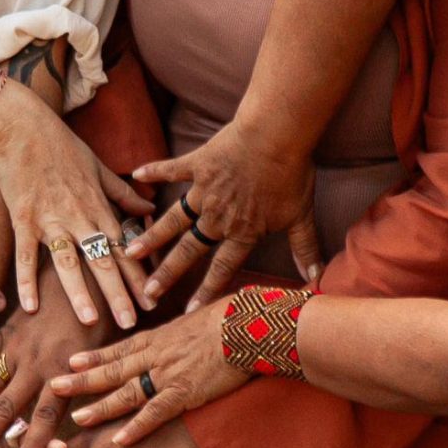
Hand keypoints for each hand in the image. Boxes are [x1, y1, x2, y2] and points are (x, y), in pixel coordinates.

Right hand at [0, 89, 155, 327]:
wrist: (22, 125)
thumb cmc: (61, 144)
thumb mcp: (98, 167)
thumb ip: (122, 193)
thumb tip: (147, 209)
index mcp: (99, 207)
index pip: (124, 248)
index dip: (140, 276)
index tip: (154, 301)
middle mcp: (79, 217)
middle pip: (103, 261)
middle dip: (119, 293)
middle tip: (132, 323)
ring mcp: (50, 220)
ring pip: (68, 262)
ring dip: (80, 292)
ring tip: (91, 320)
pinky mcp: (23, 218)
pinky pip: (26, 256)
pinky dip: (27, 281)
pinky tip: (30, 307)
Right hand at [0, 262, 115, 447]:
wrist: (87, 271)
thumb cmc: (105, 319)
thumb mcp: (106, 359)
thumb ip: (94, 391)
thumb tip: (92, 424)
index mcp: (65, 375)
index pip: (47, 419)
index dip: (34, 446)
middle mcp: (38, 365)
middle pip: (6, 408)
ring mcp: (18, 348)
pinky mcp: (7, 330)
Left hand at [49, 297, 248, 445]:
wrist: (248, 324)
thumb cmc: (228, 321)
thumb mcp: (194, 322)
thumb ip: (176, 335)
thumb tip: (172, 335)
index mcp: (157, 337)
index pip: (117, 350)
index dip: (92, 358)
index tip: (68, 364)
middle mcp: (154, 355)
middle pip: (111, 370)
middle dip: (81, 381)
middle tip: (53, 389)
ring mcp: (168, 373)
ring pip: (126, 392)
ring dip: (100, 406)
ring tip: (76, 418)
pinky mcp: (185, 392)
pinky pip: (155, 412)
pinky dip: (137, 426)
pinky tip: (119, 439)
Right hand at [127, 124, 321, 308]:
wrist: (276, 135)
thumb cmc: (292, 174)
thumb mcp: (301, 215)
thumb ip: (305, 248)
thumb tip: (317, 279)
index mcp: (242, 232)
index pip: (221, 268)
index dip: (206, 291)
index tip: (188, 311)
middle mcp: (217, 217)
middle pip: (188, 251)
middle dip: (166, 274)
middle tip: (147, 292)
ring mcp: (203, 192)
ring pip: (172, 220)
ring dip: (151, 237)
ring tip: (129, 252)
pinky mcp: (197, 166)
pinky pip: (172, 170)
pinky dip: (155, 171)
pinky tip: (135, 174)